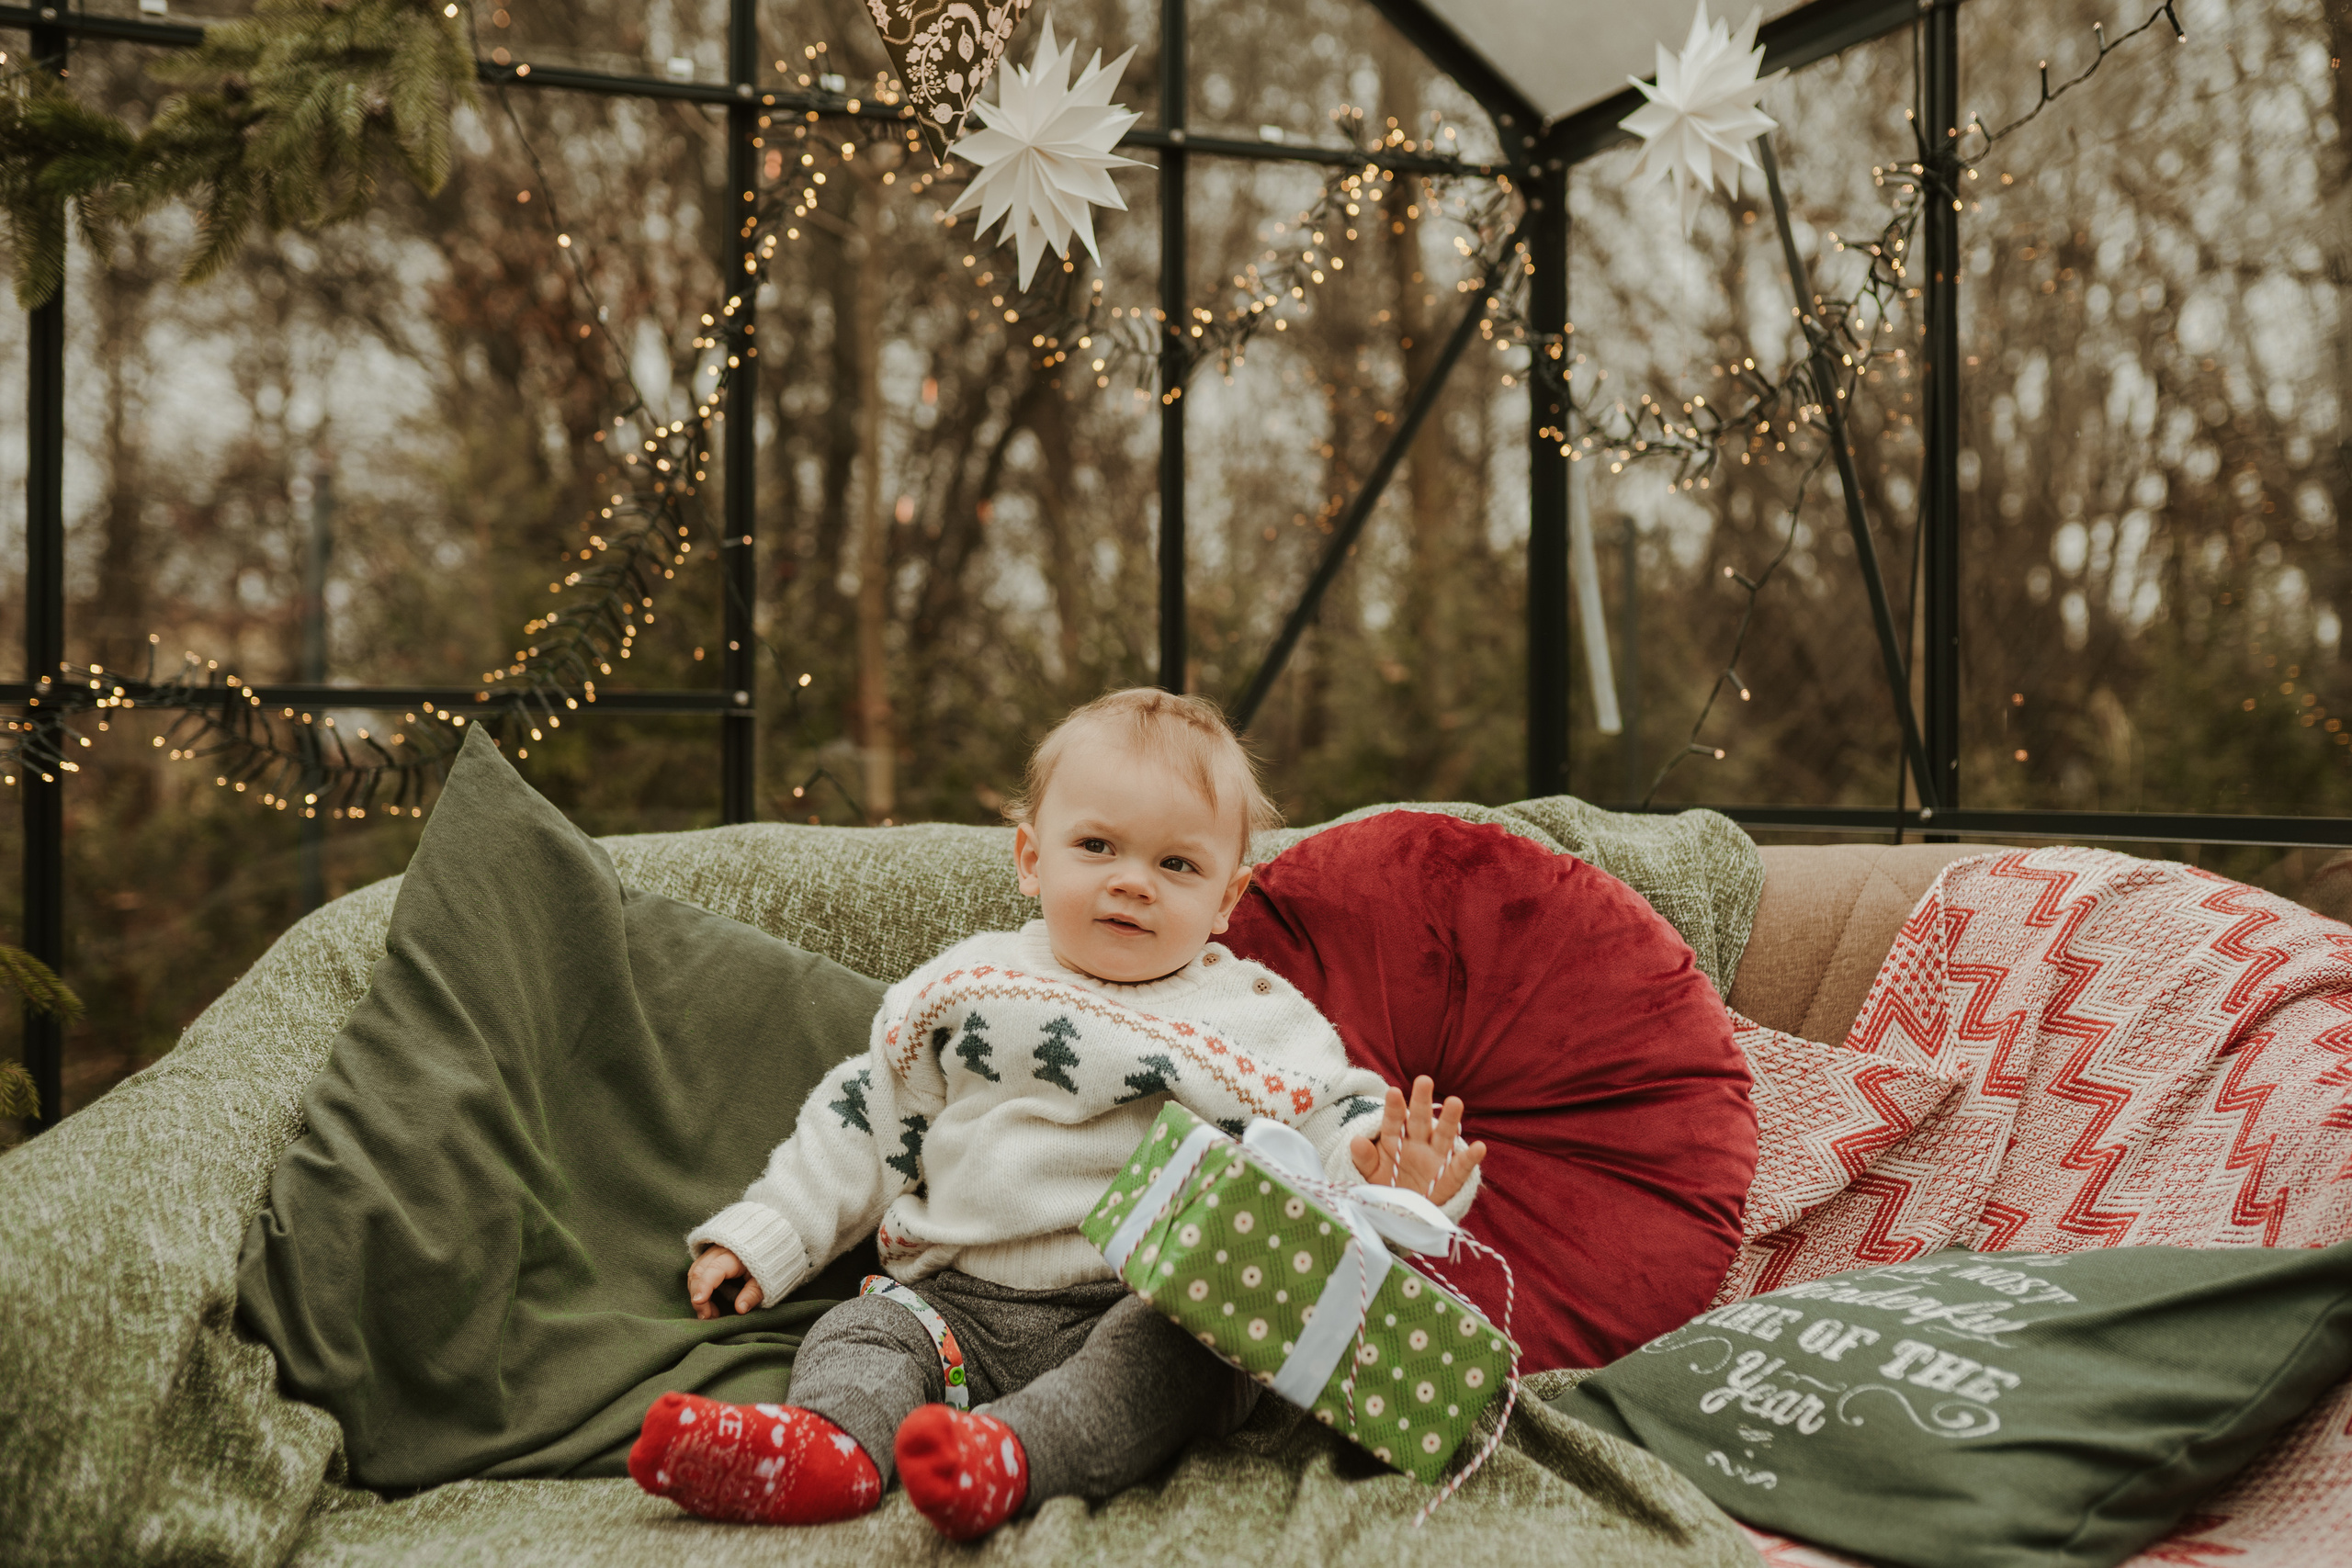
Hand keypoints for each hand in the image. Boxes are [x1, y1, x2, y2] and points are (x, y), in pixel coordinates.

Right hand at [687, 1246, 764, 1319]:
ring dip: (697, 1293)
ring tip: (710, 1313)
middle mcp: (719, 1249)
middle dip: (698, 1295)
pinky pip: (697, 1269)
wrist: (772, 1244)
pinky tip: (707, 1301)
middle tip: (707, 1317)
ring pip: (695, 1271)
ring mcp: (712, 1250)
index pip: (714, 1269)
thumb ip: (753, 1294)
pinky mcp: (709, 1254)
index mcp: (735, 1255)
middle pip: (698, 1271)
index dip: (704, 1286)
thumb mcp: (767, 1280)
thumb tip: (740, 1309)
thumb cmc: (770, 1264)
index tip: (699, 1302)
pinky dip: (698, 1287)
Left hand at [1349, 1076, 1486, 1205]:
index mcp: (1396, 1139)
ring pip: (1443, 1136)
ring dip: (1450, 1120)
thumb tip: (1355, 1141)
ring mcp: (1435, 1158)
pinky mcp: (1450, 1177)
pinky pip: (1461, 1167)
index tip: (1393, 1092)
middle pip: (1420, 1120)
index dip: (1394, 1108)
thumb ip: (1364, 1158)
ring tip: (1455, 1102)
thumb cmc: (1387, 1185)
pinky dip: (1470, 1158)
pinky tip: (1479, 1147)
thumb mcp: (1370, 1174)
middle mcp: (1418, 1143)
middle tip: (1423, 1080)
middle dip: (1421, 1102)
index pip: (1394, 1121)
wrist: (1403, 1211)